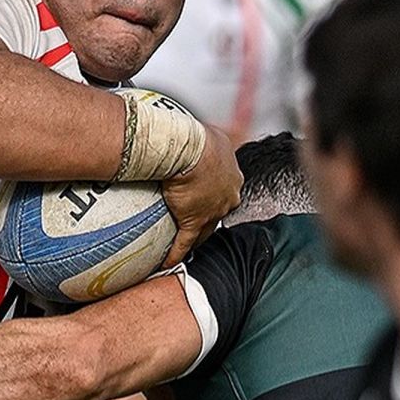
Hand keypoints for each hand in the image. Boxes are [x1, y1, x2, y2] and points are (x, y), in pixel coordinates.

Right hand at [161, 125, 241, 266]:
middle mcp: (228, 197)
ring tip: (184, 244)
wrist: (189, 150)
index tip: (205, 197)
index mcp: (233, 177)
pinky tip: (167, 263)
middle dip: (210, 218)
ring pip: (206, 230)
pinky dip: (176, 253)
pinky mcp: (194, 222)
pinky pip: (185, 242)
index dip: (216, 196)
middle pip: (219, 213)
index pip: (225, 191)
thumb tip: (200, 138)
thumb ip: (210, 144)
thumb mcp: (213, 136)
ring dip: (197, 237)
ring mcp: (213, 212)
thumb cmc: (199, 138)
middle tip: (196, 221)